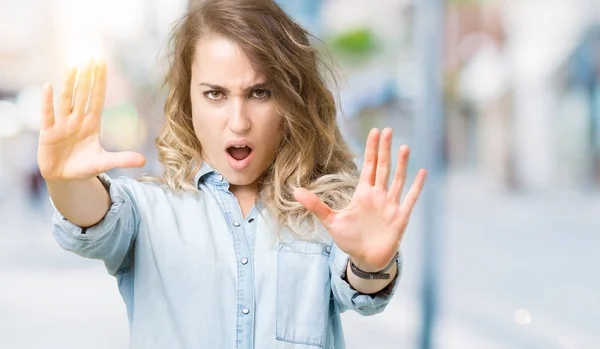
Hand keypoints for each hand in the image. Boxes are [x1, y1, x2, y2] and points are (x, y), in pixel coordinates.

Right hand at [38, 59, 145, 181]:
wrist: (64, 178)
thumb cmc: (84, 166)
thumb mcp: (104, 163)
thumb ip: (122, 160)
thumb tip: (144, 160)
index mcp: (92, 124)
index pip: (98, 99)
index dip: (100, 83)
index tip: (102, 65)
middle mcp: (77, 120)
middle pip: (83, 95)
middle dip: (87, 78)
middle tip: (91, 58)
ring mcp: (62, 125)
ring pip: (66, 101)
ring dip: (69, 84)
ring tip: (73, 67)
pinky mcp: (48, 133)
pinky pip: (48, 114)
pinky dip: (48, 101)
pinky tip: (49, 86)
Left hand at [294, 128, 425, 270]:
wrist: (365, 259)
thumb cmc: (350, 240)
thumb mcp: (330, 221)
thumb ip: (315, 205)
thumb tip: (295, 191)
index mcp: (363, 193)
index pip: (369, 166)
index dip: (371, 149)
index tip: (374, 131)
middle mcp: (378, 195)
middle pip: (383, 167)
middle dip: (385, 149)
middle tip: (387, 130)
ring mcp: (391, 205)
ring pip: (398, 179)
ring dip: (401, 164)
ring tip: (404, 146)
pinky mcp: (400, 217)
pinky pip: (411, 198)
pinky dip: (417, 186)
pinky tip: (422, 172)